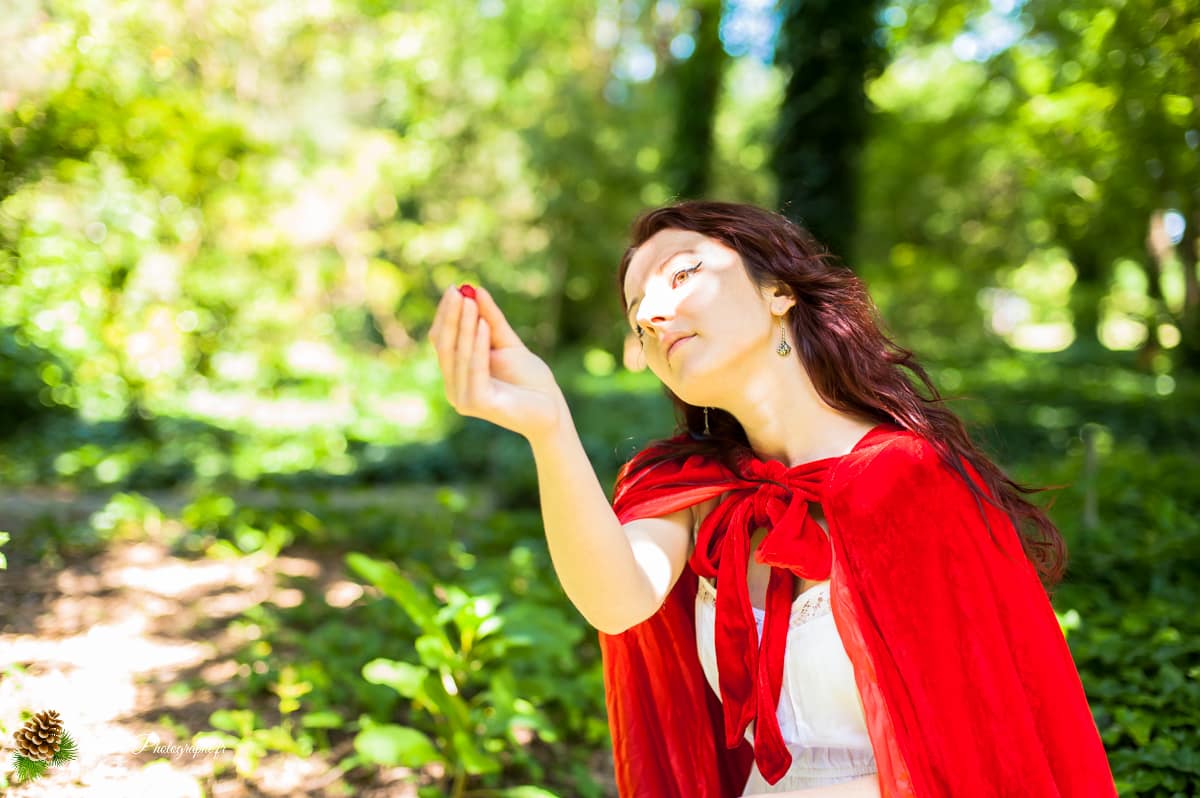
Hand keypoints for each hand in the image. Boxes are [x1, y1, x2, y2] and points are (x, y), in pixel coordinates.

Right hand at [427, 283, 566, 441]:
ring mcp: (463, 398)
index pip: (442, 341)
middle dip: (451, 317)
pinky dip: (478, 346)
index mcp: (457, 375)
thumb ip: (492, 320)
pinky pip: (475, 368)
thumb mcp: (508, 343)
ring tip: (471, 301)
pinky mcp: (478, 403)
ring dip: (465, 326)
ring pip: (459, 355)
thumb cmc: (529, 379)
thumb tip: (475, 289)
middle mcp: (454, 388)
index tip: (454, 288)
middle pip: (445, 347)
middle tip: (457, 291)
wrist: (551, 409)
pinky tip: (484, 324)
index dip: (446, 315)